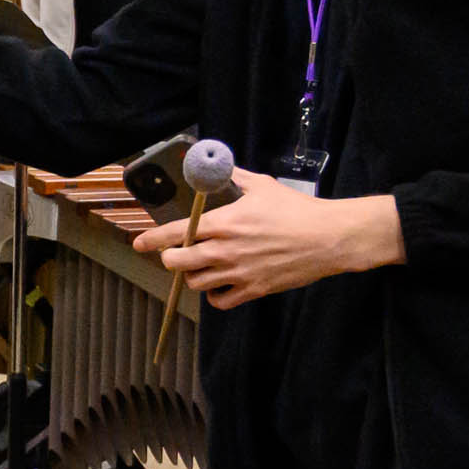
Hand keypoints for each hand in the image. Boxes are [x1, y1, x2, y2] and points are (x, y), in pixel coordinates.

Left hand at [132, 169, 405, 310]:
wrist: (330, 238)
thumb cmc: (297, 210)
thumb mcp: (263, 186)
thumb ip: (235, 178)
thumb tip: (220, 166)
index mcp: (223, 224)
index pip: (174, 234)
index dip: (151, 240)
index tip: (139, 243)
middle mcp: (225, 251)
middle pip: (178, 264)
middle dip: (170, 259)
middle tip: (175, 254)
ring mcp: (238, 273)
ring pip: (196, 284)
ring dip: (192, 276)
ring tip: (199, 267)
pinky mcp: (254, 290)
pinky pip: (220, 302)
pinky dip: (214, 296)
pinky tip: (218, 285)